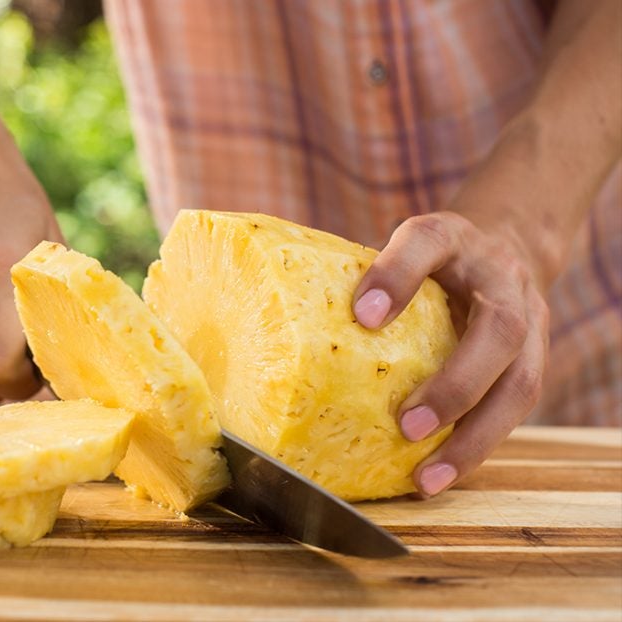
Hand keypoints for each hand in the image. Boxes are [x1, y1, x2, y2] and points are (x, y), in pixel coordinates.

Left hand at [353, 211, 548, 497]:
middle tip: (408, 426)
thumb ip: (362, 275)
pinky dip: (478, 447)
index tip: (364, 314)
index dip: (396, 275)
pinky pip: (515, 410)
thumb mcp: (395, 248)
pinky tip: (440, 476)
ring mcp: (531, 321)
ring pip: (520, 384)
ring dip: (474, 438)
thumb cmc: (431, 259)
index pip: (427, 242)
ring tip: (428, 478)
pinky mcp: (535, 360)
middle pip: (498, 330)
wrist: (506, 246)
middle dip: (456, 384)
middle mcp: (502, 279)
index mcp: (453, 238)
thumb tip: (294, 324)